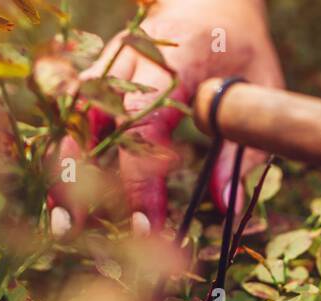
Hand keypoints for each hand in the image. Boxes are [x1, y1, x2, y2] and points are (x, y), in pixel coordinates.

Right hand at [48, 0, 281, 237]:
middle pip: (95, 122)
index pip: (145, 125)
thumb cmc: (241, 47)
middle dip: (85, 181)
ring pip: (74, 116)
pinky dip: (68, 154)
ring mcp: (111, 62)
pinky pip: (73, 114)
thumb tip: (227, 206)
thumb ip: (242, 149)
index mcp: (176, 60)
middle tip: (76, 233)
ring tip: (62, 222)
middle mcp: (133, 57)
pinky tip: (63, 194)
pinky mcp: (101, 72)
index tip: (147, 226)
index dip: (141, 179)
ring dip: (64, 170)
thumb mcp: (258, 90)